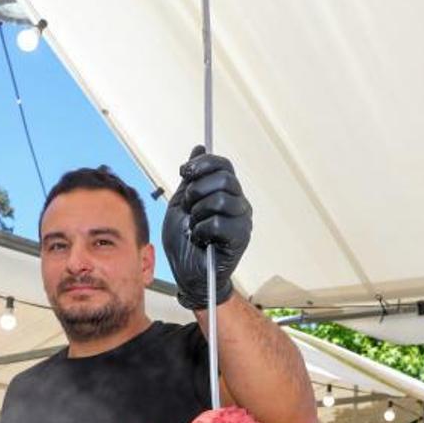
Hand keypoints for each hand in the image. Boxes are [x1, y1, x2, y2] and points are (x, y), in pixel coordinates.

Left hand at [161, 145, 252, 310]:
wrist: (187, 274)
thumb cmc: (184, 242)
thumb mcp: (181, 204)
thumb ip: (191, 178)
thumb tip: (199, 148)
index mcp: (226, 192)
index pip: (223, 165)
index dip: (203, 164)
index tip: (184, 172)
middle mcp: (238, 203)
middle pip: (224, 178)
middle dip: (197, 190)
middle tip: (188, 208)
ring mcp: (242, 220)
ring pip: (220, 199)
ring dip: (197, 213)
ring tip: (194, 227)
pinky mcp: (240, 238)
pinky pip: (218, 223)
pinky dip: (201, 231)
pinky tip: (200, 240)